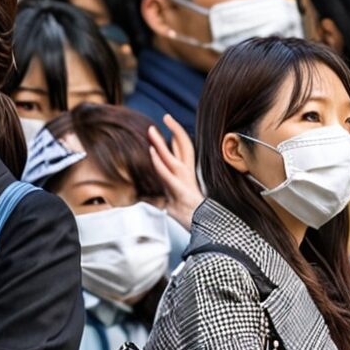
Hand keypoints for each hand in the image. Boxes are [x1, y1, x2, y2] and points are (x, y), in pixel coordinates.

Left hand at [148, 113, 202, 231]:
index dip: (177, 136)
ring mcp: (185, 183)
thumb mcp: (170, 205)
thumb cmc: (189, 218)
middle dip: (175, 131)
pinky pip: (168, 175)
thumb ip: (158, 199)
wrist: (205, 232)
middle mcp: (188, 176)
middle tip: (165, 117)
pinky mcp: (180, 192)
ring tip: (151, 131)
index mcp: (188, 176)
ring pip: (173, 158)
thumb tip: (144, 197)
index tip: (168, 124)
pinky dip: (159, 163)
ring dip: (161, 144)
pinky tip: (152, 153)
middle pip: (183, 148)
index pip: (184, 151)